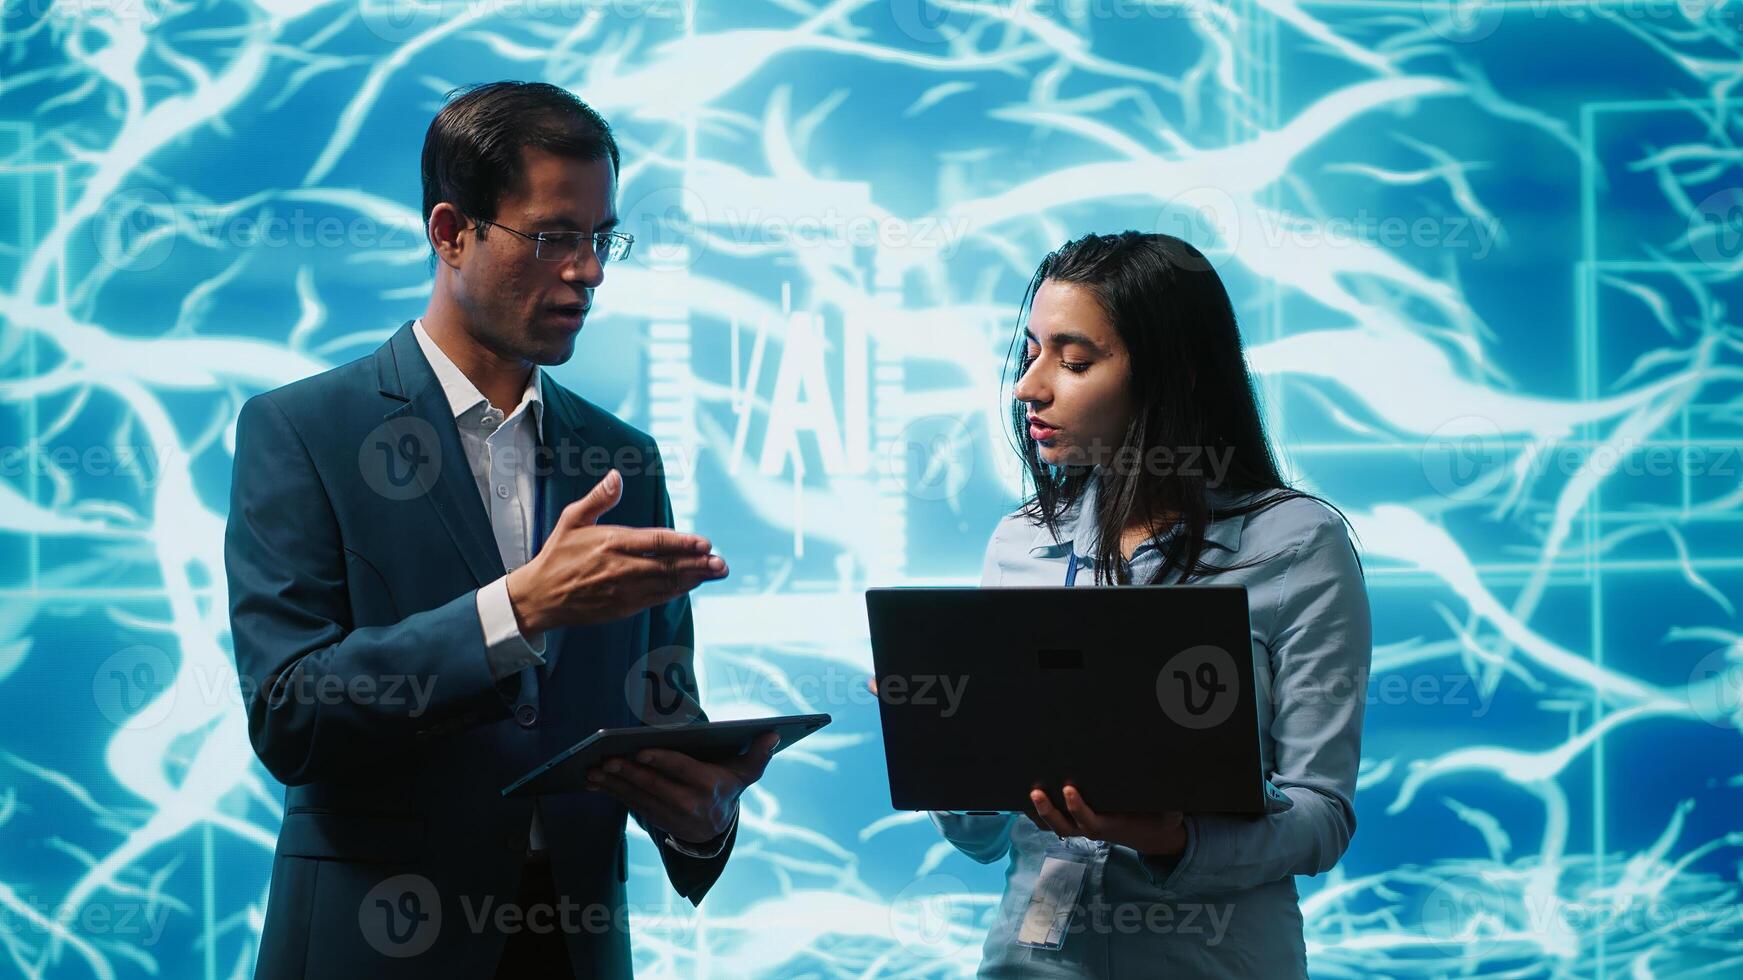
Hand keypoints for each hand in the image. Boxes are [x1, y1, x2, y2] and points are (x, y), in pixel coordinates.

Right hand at [506, 469, 727, 632]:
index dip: (683, 543)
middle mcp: (620, 568)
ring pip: (666, 584)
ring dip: (693, 579)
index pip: (655, 541)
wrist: (540, 597)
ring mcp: (622, 590)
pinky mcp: (622, 608)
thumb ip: (598, 499)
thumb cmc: (557, 555)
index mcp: (610, 542)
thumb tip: (616, 476)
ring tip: (715, 572)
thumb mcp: (571, 520)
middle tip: (721, 563)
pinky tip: (691, 584)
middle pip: (667, 566)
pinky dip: (676, 592)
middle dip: (698, 564)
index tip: (706, 542)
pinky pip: (656, 598)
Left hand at [585, 733, 779, 843]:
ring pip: (638, 798)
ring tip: (593, 770)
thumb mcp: (746, 773)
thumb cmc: (728, 787)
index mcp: (710, 787)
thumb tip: (774, 733)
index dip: (660, 760)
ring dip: (613, 784)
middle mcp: (690, 805)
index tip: (640, 750)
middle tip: (606, 759)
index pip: (682, 770)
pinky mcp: (655, 821)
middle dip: (629, 773)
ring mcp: (671, 816)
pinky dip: (612, 793)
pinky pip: (631, 806)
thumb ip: (759, 754)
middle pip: (654, 786)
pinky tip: (595, 781)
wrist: (717, 829)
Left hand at [1028, 785, 1185, 856]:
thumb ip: (1169, 807)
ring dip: (1037, 812)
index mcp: (1112, 826)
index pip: (1090, 821)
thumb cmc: (1160, 816)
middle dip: (1049, 811)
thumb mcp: (1170, 812)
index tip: (1069, 789)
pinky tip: (1023, 796)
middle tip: (1036, 791)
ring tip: (1021, 793)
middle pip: (1063, 826)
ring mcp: (1081, 826)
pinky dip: (1037, 811)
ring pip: (1053, 824)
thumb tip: (1172, 796)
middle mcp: (1092, 827)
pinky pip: (1052, 820)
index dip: (1078, 808)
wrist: (1153, 832)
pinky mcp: (1075, 821)